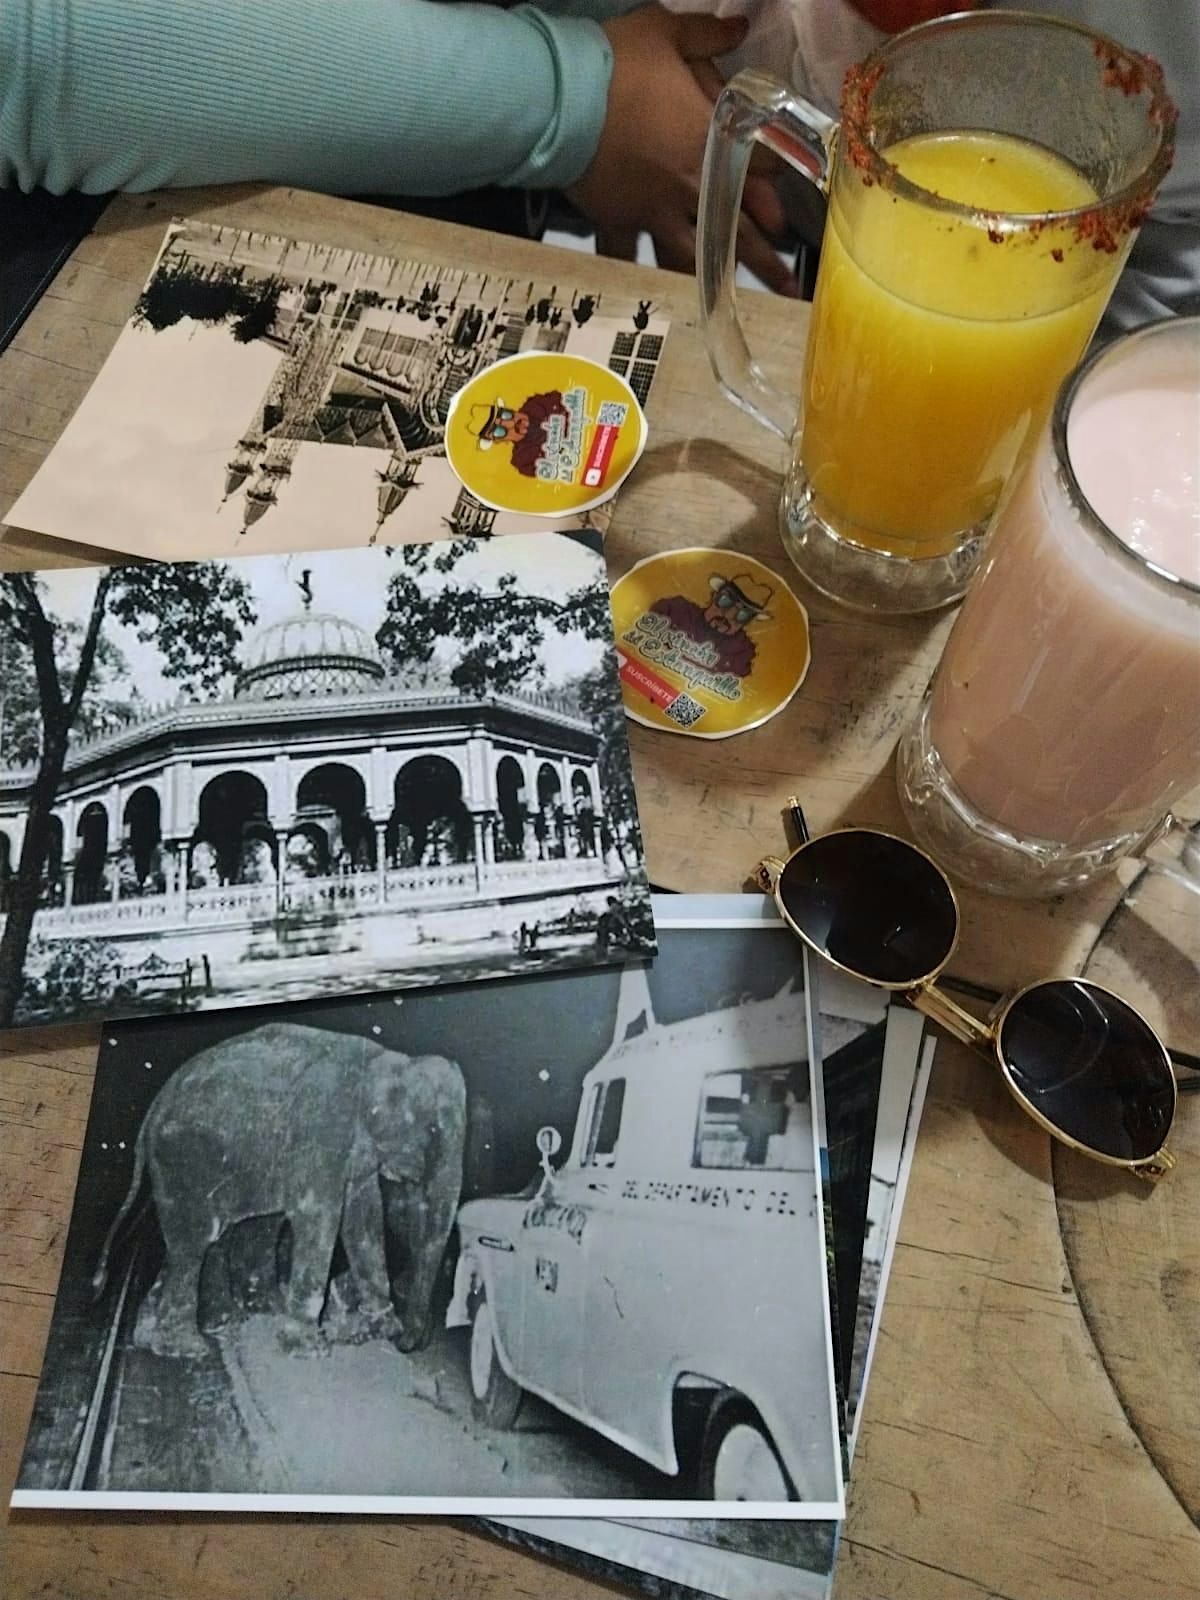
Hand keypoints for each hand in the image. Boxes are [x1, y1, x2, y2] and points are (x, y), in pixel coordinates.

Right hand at [565, 6, 794, 293]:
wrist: (559, 96)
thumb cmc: (615, 62)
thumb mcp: (664, 32)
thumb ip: (707, 34)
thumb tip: (740, 25)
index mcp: (708, 141)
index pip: (755, 172)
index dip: (773, 193)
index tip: (784, 215)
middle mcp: (688, 186)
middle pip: (734, 229)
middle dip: (763, 259)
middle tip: (785, 285)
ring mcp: (652, 210)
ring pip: (689, 255)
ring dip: (709, 279)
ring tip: (725, 301)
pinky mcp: (617, 221)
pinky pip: (627, 256)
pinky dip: (632, 273)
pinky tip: (640, 294)